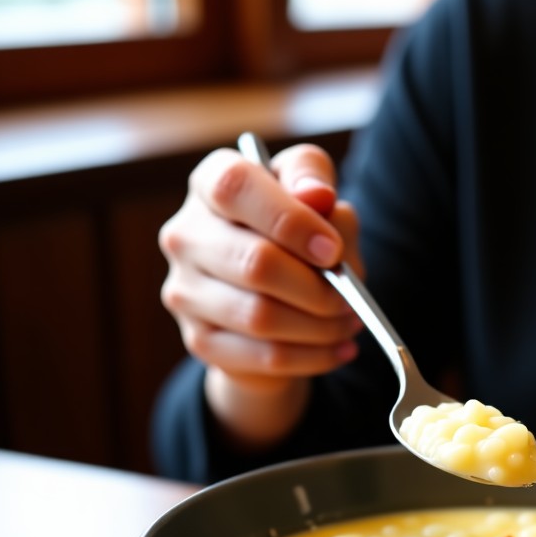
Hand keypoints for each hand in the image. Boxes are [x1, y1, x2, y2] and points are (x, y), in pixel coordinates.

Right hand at [159, 143, 364, 448]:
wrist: (273, 292)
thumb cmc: (296, 230)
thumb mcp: (313, 191)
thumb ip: (314, 180)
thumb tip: (317, 195)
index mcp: (210, 183)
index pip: (236, 188)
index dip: (291, 220)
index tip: (332, 249)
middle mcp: (186, 235)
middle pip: (254, 263)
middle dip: (317, 288)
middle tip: (349, 298)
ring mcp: (185, 291)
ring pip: (261, 317)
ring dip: (320, 326)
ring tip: (349, 321)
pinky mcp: (200, 340)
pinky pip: (266, 356)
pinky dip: (315, 356)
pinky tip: (340, 347)